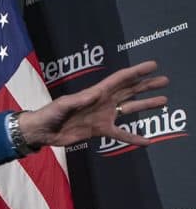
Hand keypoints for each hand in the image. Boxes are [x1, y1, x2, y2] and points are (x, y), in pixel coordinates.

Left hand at [18, 60, 168, 148]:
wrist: (42, 131)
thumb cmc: (50, 113)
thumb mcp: (63, 105)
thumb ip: (78, 100)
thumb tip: (94, 95)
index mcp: (95, 93)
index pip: (120, 79)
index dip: (136, 72)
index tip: (152, 66)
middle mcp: (103, 102)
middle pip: (130, 91)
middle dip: (147, 85)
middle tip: (165, 80)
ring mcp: (103, 115)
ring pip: (129, 109)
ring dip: (146, 105)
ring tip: (164, 101)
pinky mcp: (99, 130)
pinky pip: (120, 134)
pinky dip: (133, 138)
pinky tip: (148, 142)